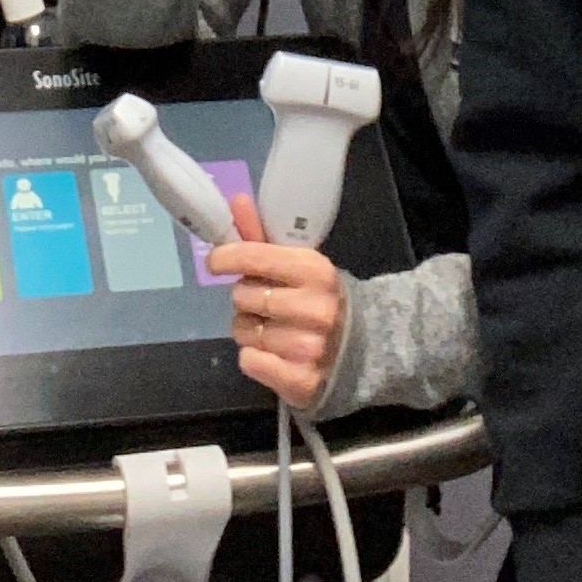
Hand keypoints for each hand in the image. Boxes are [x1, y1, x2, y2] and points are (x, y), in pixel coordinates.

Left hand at [207, 191, 345, 409]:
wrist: (365, 350)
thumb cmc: (322, 300)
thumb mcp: (301, 266)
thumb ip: (263, 237)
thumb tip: (235, 200)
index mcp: (314, 270)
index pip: (255, 257)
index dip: (227, 257)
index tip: (215, 262)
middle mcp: (313, 307)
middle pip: (242, 296)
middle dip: (246, 300)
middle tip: (266, 305)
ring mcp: (307, 347)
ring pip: (243, 330)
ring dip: (249, 330)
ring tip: (273, 330)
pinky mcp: (300, 380)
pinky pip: (248, 361)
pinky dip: (254, 358)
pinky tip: (275, 355)